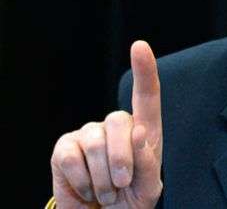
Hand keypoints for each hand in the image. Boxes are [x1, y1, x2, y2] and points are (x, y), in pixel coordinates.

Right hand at [51, 41, 162, 207]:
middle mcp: (115, 126)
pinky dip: (83, 181)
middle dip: (123, 159)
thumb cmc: (130, 200)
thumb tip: (139, 132)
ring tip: (107, 192)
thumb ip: (149, 164)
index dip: (144, 70)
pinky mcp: (64, 147)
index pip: (146, 96)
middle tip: (121, 186)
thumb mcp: (149, 188)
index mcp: (143, 131)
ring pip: (96, 143)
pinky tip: (88, 189)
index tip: (140, 46)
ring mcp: (88, 134)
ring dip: (103, 178)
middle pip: (119, 121)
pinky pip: (72, 158)